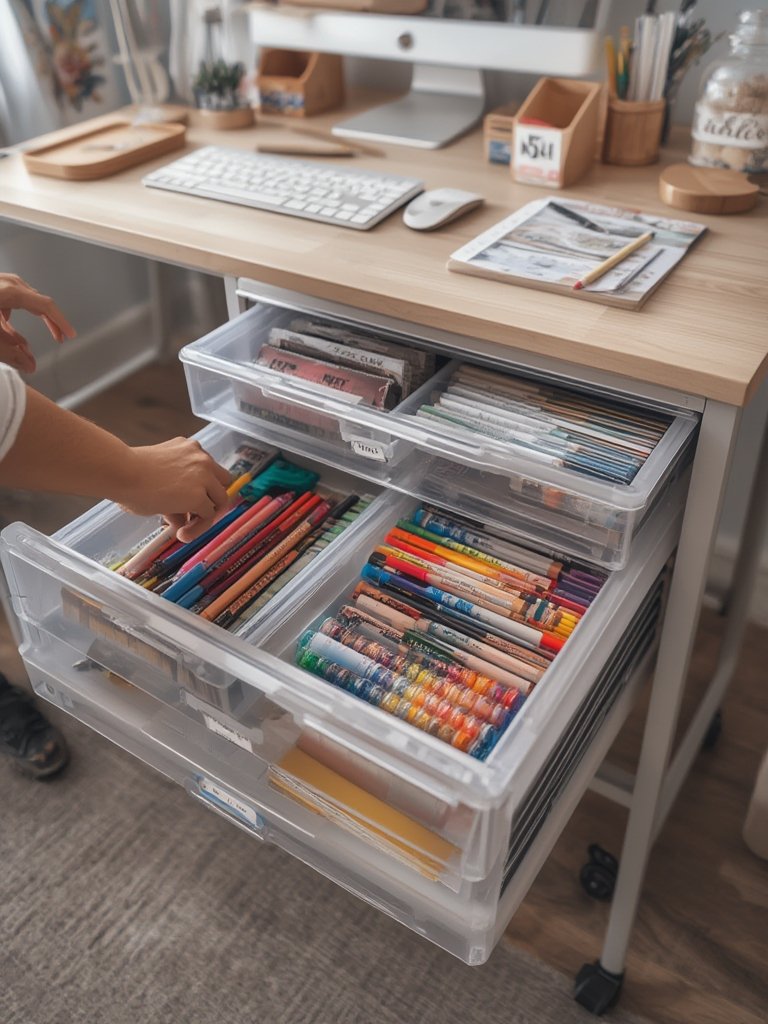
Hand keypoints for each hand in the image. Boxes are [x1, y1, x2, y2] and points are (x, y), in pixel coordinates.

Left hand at [0, 272, 76, 372]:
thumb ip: (12, 354)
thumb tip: (30, 366)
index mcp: (11, 291)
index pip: (46, 306)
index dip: (61, 322)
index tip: (70, 334)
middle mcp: (8, 283)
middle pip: (37, 303)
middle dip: (48, 323)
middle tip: (59, 337)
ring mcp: (0, 282)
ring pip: (22, 302)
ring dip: (25, 323)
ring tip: (24, 344)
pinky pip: (9, 300)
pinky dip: (11, 316)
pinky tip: (6, 328)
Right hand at [114, 437, 232, 541]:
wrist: (121, 472)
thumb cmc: (129, 474)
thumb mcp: (158, 479)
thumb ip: (175, 498)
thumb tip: (182, 522)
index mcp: (189, 448)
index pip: (208, 469)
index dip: (203, 489)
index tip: (191, 503)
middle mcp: (201, 457)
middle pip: (222, 482)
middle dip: (211, 499)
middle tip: (195, 516)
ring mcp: (204, 475)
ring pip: (219, 500)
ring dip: (205, 517)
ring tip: (186, 531)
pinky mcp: (199, 496)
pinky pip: (208, 516)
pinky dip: (198, 528)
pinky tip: (182, 534)